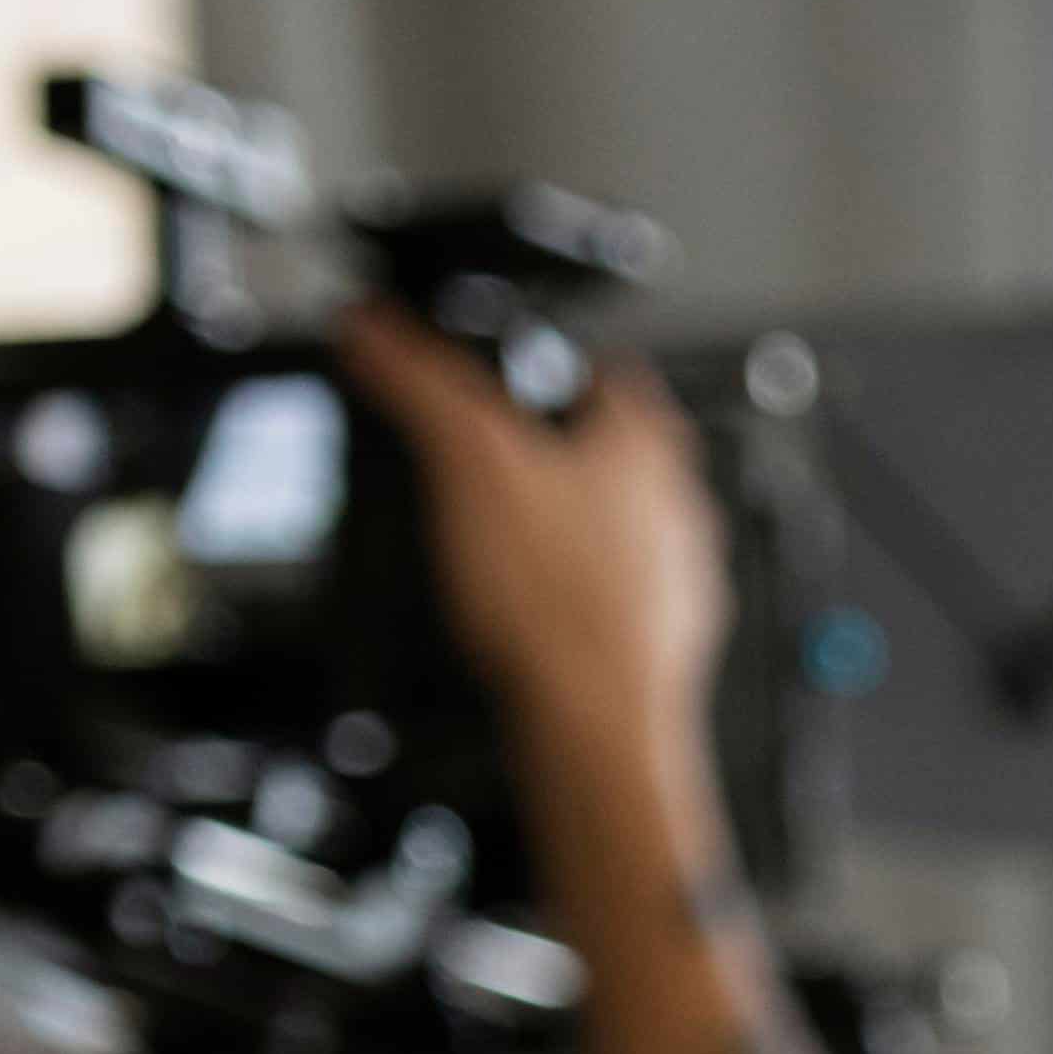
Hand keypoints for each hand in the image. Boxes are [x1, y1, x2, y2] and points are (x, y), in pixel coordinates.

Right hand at [341, 308, 727, 773]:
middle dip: (574, 450)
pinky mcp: (664, 647)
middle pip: (629, 456)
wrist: (598, 723)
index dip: (568, 364)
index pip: (616, 376)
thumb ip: (417, 384)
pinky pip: (624, 602)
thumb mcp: (466, 458)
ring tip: (525, 533)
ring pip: (632, 532)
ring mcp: (680, 584)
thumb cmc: (558, 600)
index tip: (544, 368)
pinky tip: (540, 611)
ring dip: (584, 526)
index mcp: (646, 448)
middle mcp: (680, 512)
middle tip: (523, 452)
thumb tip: (372, 330)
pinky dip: (583, 597)